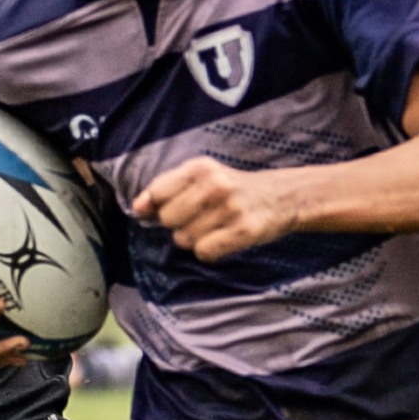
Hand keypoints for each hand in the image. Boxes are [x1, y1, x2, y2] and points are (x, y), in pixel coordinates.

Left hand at [133, 157, 296, 261]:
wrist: (280, 197)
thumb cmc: (231, 190)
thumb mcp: (200, 178)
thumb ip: (165, 189)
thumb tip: (138, 208)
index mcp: (200, 167)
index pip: (157, 193)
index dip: (159, 206)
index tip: (176, 207)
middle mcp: (215, 184)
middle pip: (167, 220)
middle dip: (178, 224)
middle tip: (201, 217)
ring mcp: (231, 208)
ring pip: (184, 239)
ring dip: (195, 239)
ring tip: (215, 227)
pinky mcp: (244, 231)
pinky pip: (204, 252)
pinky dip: (210, 251)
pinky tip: (223, 239)